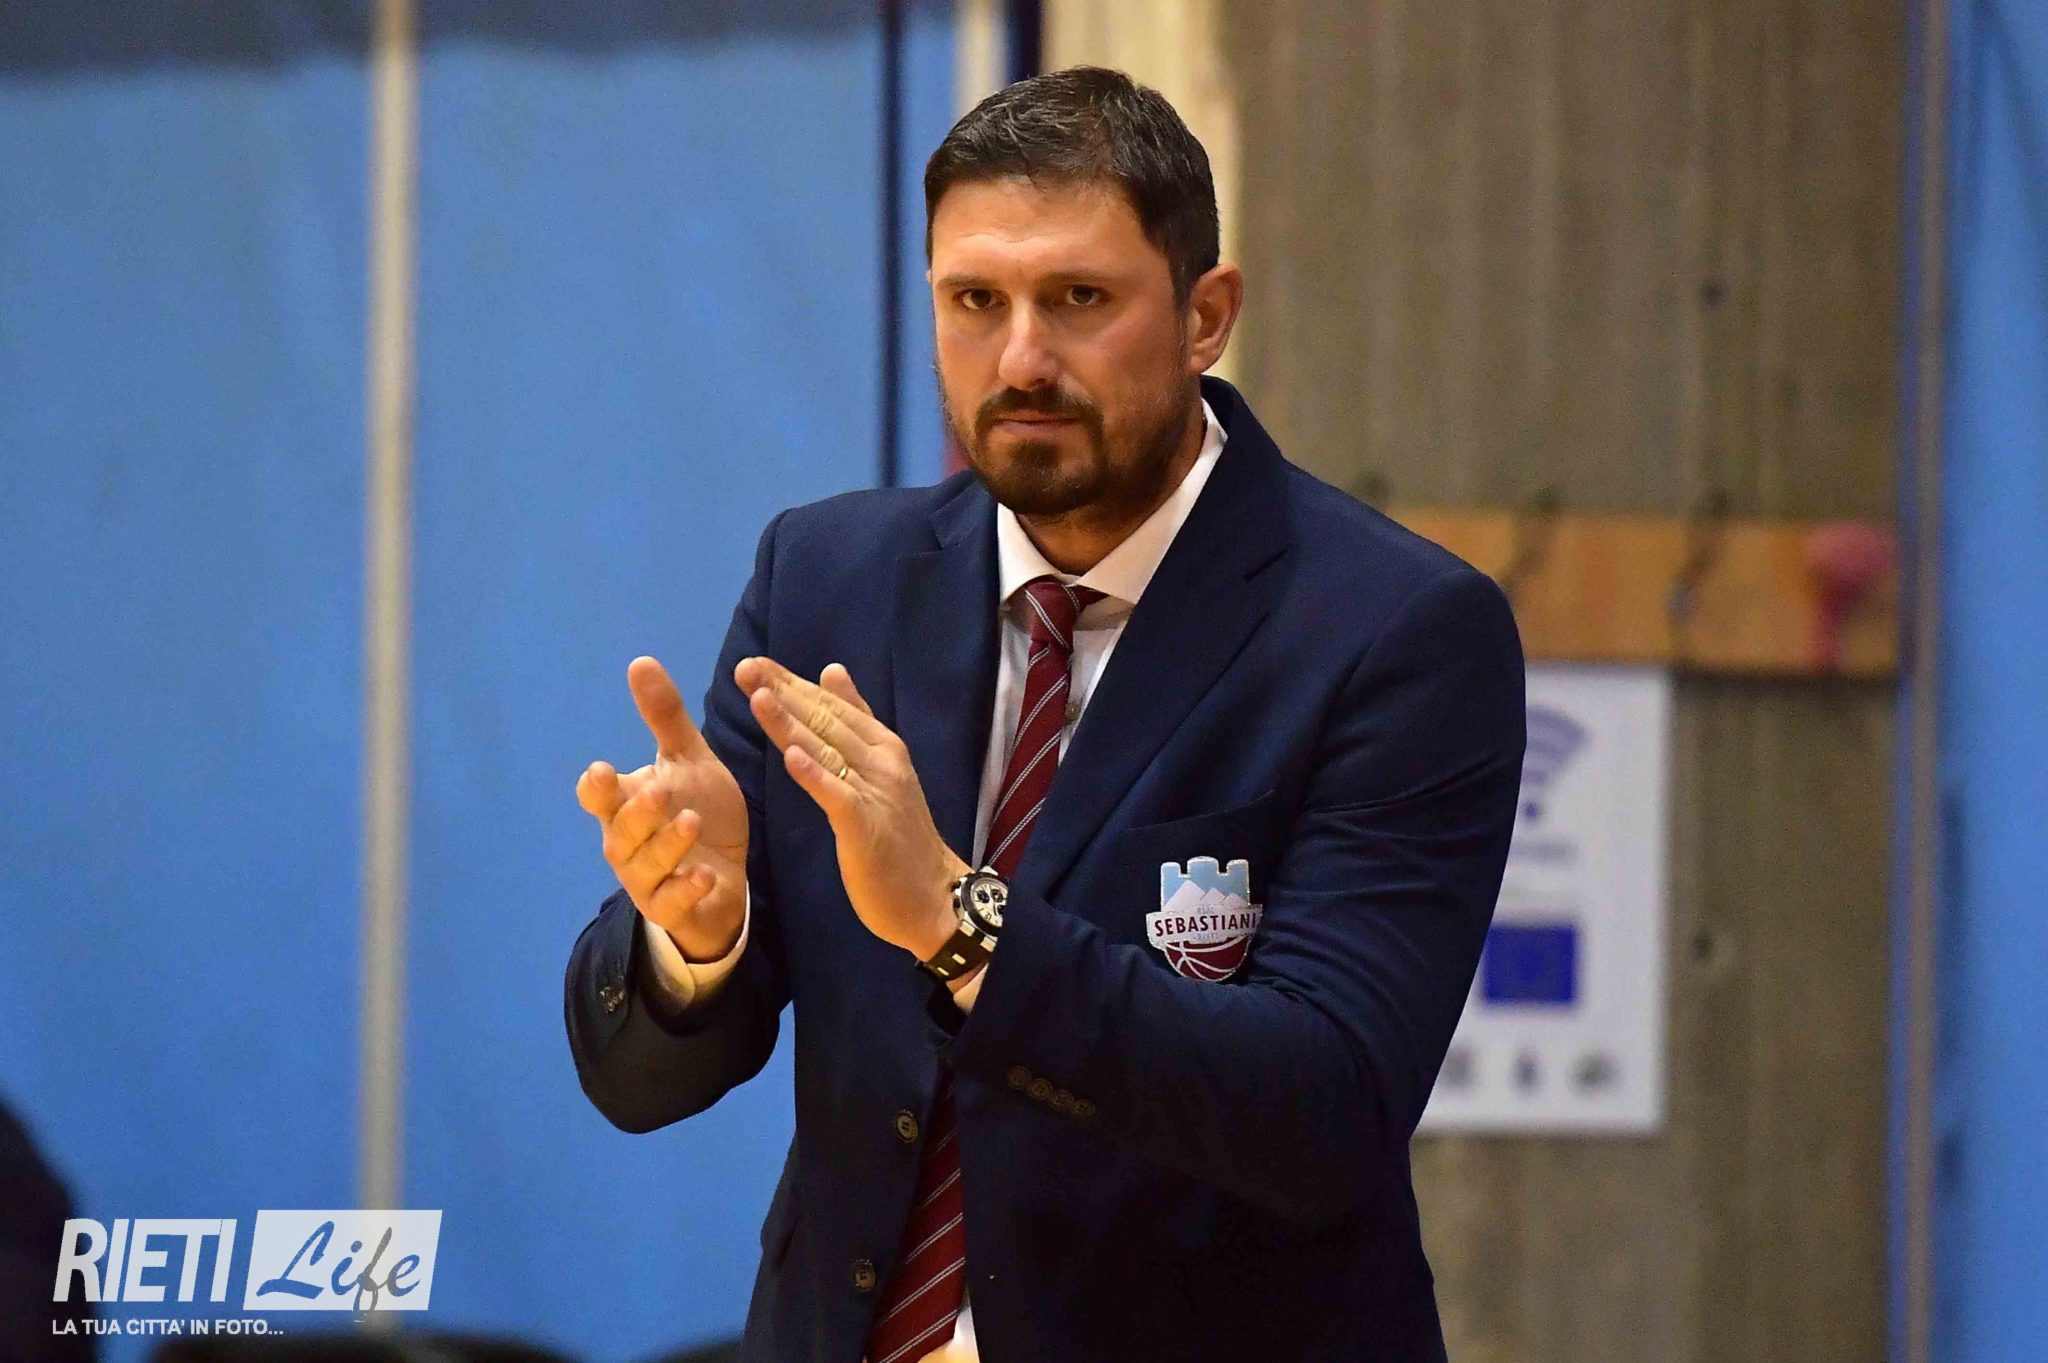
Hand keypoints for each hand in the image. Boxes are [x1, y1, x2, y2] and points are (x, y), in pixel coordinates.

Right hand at [576, 656, 749, 961]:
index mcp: (625, 806)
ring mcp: (648, 880)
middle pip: (620, 832)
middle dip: (638, 812)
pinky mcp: (672, 908)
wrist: (725, 874)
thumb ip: (664, 717)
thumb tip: (640, 661)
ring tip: (692, 822)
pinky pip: (671, 903)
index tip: (603, 771)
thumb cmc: (699, 811)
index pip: (597, 798)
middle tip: (661, 790)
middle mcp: (628, 845)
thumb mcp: (687, 761)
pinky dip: (687, 890)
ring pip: (645, 866)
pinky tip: (706, 875)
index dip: (596, 787)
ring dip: (667, 845)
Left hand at [734, 656, 969, 958]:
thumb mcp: (881, 769)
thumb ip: (857, 721)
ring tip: (758, 696)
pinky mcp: (866, 825)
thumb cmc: (900, 836)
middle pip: (825, 720)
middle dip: (783, 692)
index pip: (832, 706)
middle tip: (746, 668)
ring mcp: (876, 791)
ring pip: (827, 750)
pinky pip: (836, 794)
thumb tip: (832, 671)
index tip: (755, 664)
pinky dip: (814, 774)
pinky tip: (790, 756)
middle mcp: (882, 760)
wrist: (934, 894)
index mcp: (882, 746)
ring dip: (791, 722)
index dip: (792, 684)